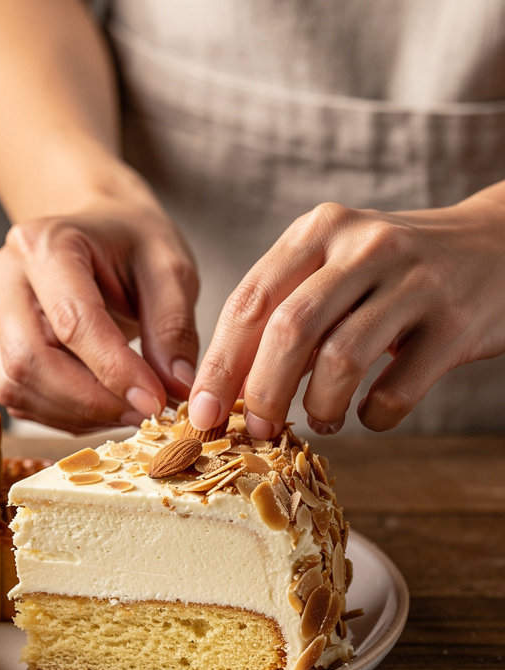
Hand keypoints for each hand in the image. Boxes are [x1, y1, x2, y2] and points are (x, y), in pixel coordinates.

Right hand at [0, 199, 200, 432]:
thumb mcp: (170, 269)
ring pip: (18, 386)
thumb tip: (174, 387)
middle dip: (91, 400)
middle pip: (31, 360)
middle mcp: (5, 277)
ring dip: (77, 414)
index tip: (155, 400)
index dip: (114, 370)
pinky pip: (19, 399)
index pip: (72, 321)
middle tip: (143, 413)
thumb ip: (173, 327)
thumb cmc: (132, 245)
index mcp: (46, 243)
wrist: (97, 233)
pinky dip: (64, 416)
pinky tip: (102, 407)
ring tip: (128, 410)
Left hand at [187, 189, 504, 437]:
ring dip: (317, 407)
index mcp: (318, 231)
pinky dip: (372, 417)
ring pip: (340, 359)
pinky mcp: (457, 321)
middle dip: (260, 394)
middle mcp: (364, 246)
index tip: (201, 415)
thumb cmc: (392, 274)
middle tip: (256, 431)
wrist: (501, 247)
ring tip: (319, 420)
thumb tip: (225, 392)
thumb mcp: (333, 270)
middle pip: (288, 330)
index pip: (249, 302)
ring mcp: (415, 280)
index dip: (219, 366)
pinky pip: (396, 388)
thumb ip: (282, 315)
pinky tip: (367, 415)